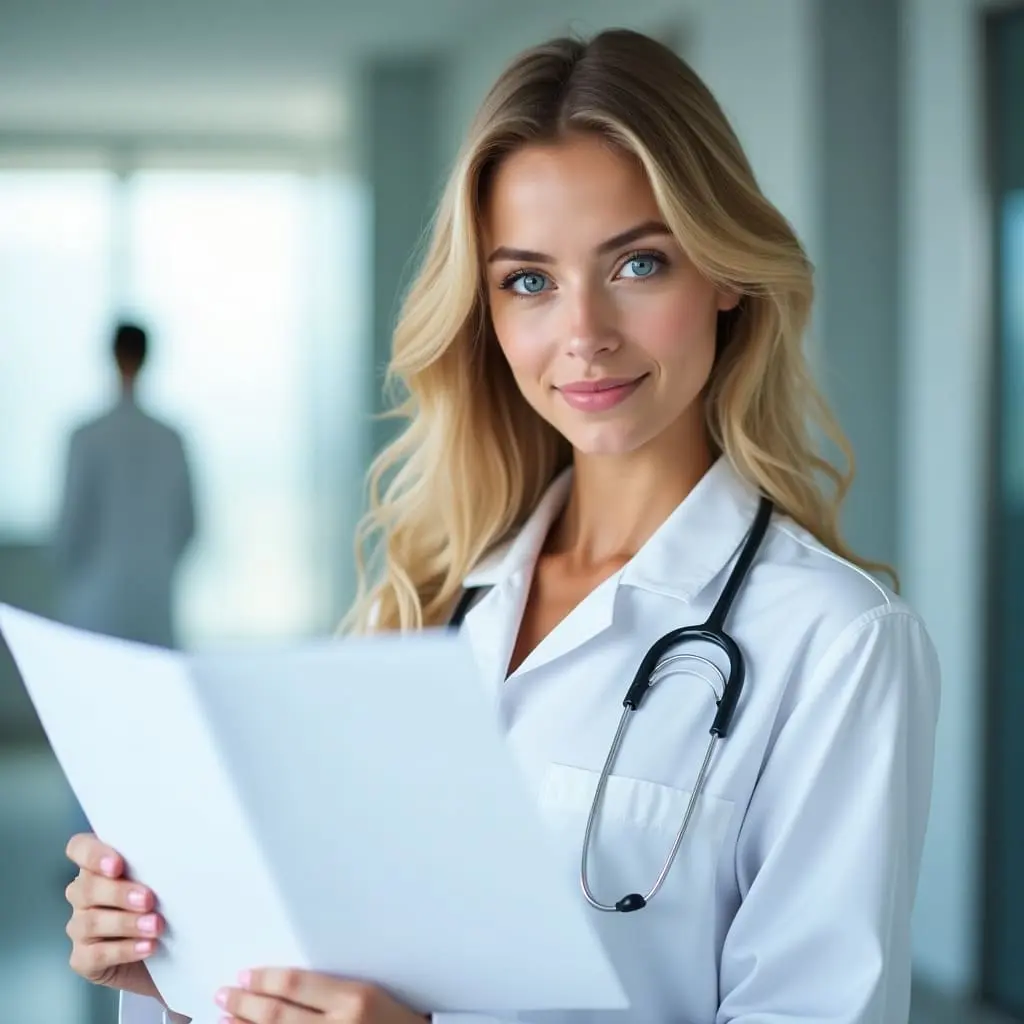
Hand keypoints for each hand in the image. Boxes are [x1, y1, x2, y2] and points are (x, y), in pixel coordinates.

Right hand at [64, 833, 164, 998]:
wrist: (158, 952)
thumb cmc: (158, 903)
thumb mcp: (157, 880)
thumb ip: (154, 866)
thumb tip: (178, 854)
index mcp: (97, 867)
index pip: (79, 848)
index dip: (93, 854)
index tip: (118, 865)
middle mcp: (82, 895)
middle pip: (87, 888)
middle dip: (119, 893)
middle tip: (148, 899)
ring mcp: (79, 927)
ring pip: (92, 922)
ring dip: (127, 923)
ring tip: (156, 925)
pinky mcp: (83, 959)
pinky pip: (97, 954)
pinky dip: (124, 950)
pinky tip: (147, 946)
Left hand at [215, 969, 428, 1022]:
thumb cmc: (395, 1021)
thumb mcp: (371, 994)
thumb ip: (331, 990)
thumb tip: (283, 985)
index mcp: (356, 998)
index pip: (296, 985)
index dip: (264, 980)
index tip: (245, 975)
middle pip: (278, 1014)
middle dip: (244, 1004)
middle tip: (224, 994)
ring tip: (224, 1018)